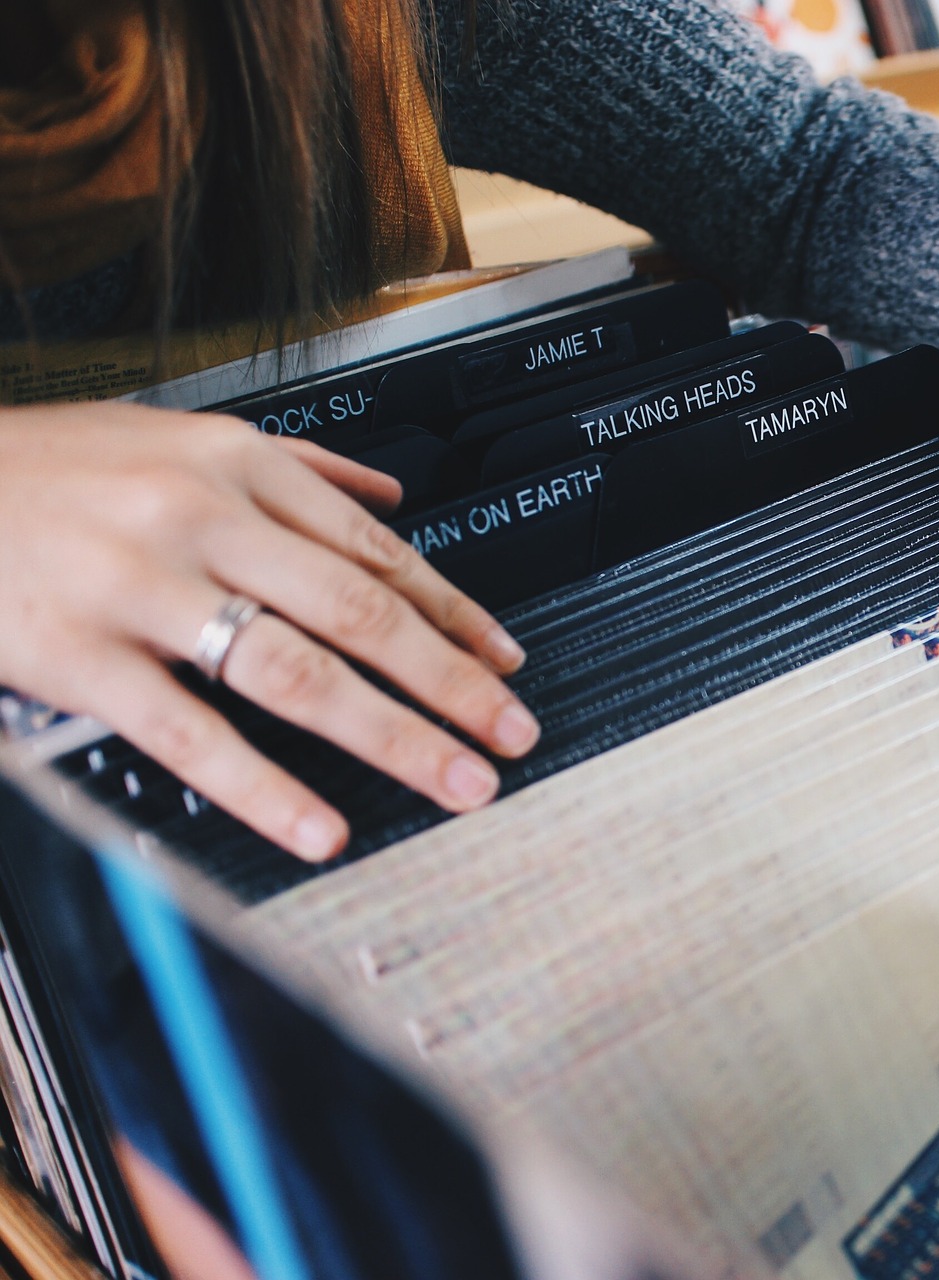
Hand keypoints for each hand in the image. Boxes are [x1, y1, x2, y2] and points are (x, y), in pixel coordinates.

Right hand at [0, 403, 540, 859]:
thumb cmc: (49, 465)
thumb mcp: (176, 434)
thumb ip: (297, 467)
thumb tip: (390, 496)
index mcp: (239, 466)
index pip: (379, 553)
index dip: (458, 616)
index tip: (508, 663)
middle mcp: (205, 520)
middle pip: (363, 615)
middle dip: (453, 683)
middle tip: (512, 734)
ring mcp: (145, 588)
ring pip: (298, 673)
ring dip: (394, 737)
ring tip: (456, 781)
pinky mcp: (79, 655)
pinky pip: (190, 734)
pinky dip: (265, 789)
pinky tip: (321, 827)